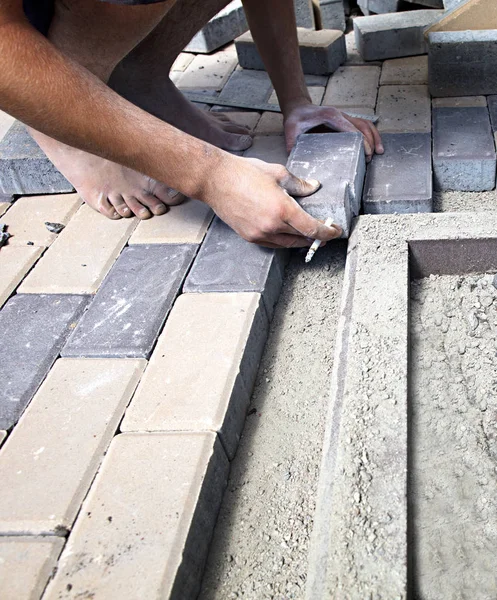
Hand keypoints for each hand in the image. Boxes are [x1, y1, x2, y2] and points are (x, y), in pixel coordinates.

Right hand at [199, 154, 341, 247]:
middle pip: (302, 239)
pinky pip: (272, 243)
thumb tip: (313, 187)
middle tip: (325, 233)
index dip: (328, 232)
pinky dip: (283, 240)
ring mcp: (259, 234)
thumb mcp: (278, 173)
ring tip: (308, 234)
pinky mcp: (249, 236)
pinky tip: (288, 233)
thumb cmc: (244, 173)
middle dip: (316, 237)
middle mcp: (272, 227)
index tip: (335, 231)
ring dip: (300, 240)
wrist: (215, 180)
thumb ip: (299, 184)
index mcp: (282, 210)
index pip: (312, 229)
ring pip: (287, 244)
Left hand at [284, 102, 383, 161]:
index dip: (362, 141)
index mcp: (331, 116)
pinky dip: (370, 134)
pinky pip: (362, 125)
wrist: (298, 108)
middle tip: (372, 157)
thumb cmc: (296, 118)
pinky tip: (374, 145)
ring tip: (379, 152)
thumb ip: (291, 143)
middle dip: (371, 141)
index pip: (352, 129)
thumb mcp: (291, 130)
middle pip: (363, 126)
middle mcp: (341, 115)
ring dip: (374, 137)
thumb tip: (293, 157)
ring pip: (365, 124)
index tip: (367, 153)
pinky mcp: (345, 120)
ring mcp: (344, 117)